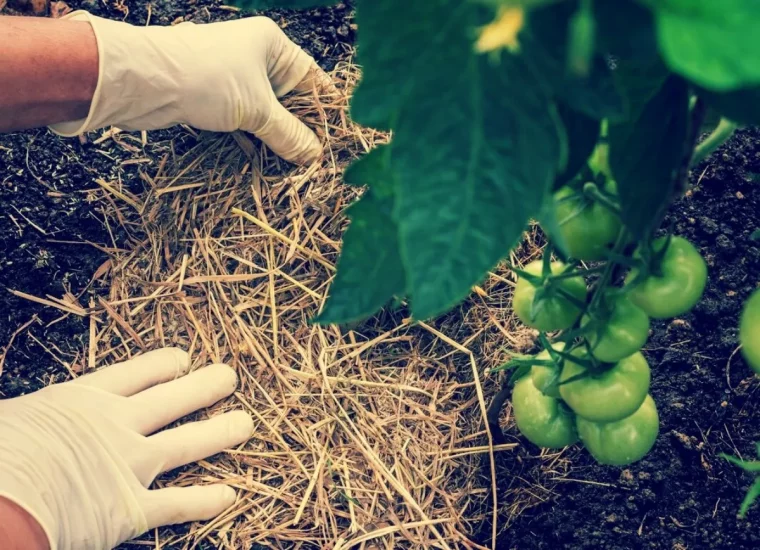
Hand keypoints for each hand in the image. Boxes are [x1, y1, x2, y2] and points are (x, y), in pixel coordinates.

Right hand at [0, 348, 252, 549]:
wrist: (1, 500)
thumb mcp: (8, 416)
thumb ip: (31, 413)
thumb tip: (24, 415)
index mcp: (83, 400)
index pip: (135, 374)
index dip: (163, 365)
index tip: (183, 359)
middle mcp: (116, 426)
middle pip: (173, 399)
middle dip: (204, 386)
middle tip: (229, 377)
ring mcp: (129, 465)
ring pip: (187, 444)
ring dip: (219, 433)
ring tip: (245, 424)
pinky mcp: (131, 508)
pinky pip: (177, 503)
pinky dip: (205, 501)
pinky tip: (229, 496)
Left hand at [50, 12, 331, 163]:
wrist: (143, 80)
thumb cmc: (206, 79)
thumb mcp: (257, 110)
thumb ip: (289, 135)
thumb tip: (314, 156)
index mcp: (272, 44)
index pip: (312, 78)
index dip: (326, 108)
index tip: (337, 138)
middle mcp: (254, 55)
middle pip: (290, 98)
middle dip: (301, 128)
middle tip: (316, 158)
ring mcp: (233, 76)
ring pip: (266, 112)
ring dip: (276, 137)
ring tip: (294, 165)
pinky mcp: (214, 96)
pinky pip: (244, 120)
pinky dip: (254, 138)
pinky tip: (264, 159)